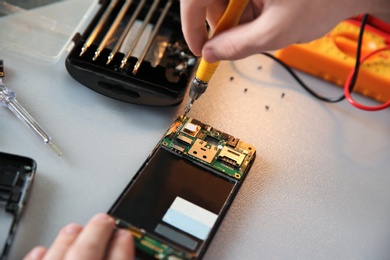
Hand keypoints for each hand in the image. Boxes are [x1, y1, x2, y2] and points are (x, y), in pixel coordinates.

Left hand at [23, 213, 133, 259]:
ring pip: (60, 256)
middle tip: (105, 219)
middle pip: (88, 251)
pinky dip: (39, 257)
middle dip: (98, 231)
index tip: (126, 235)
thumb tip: (127, 249)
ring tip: (75, 227)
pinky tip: (42, 250)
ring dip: (68, 239)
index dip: (123, 244)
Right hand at [180, 0, 389, 61]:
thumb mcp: (275, 31)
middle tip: (232, 43)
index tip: (199, 47)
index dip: (190, 25)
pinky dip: (246, 11)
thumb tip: (212, 53)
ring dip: (235, 20)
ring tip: (259, 28)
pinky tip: (263, 17)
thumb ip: (237, 46)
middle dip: (219, 24)